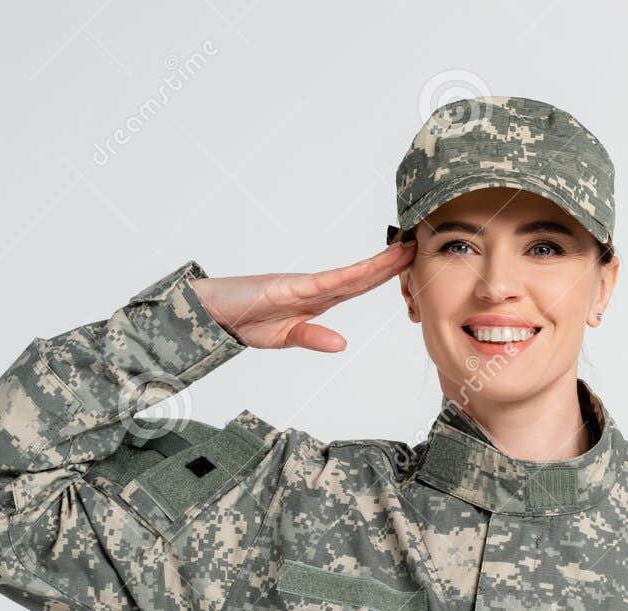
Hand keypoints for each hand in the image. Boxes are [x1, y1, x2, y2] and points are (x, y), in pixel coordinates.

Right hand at [188, 242, 415, 352]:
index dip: (384, 275)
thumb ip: (313, 338)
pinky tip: (369, 272)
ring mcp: (303, 285)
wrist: (209, 312)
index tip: (407, 264)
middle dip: (390, 263)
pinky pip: (326, 282)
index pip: (358, 286)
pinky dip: (349, 277)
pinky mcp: (289, 286)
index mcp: (316, 300)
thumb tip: (343, 345)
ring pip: (350, 274)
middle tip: (418, 247)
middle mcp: (314, 288)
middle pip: (361, 276)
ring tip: (404, 250)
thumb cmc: (242, 320)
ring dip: (378, 264)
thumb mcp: (283, 338)